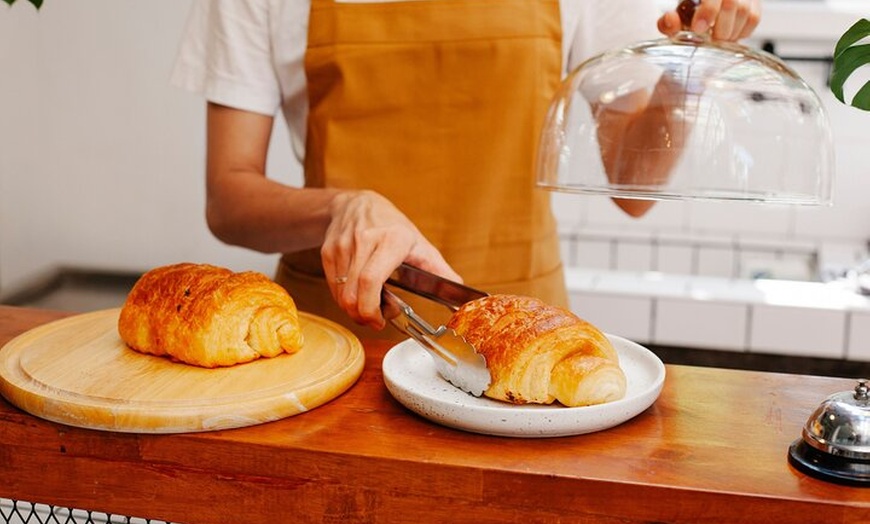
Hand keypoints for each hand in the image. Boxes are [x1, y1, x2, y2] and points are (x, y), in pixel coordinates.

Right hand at [321, 190, 460, 329]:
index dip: (371, 308)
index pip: (371, 280)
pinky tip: (357, 292)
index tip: (379, 320)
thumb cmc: (391, 226)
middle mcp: (365, 241)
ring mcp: (343, 246)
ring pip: (341, 294)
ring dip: (353, 308)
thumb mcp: (419, 243)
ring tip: (368, 305)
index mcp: (392, 240)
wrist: (356, 204)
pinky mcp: (328, 252)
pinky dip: (343, 297)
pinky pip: (332, 286)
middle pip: (352, 293)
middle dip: (361, 316)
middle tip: (374, 320)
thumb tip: (461, 290)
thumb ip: (439, 270)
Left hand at [658, 0, 760, 41]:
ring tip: (719, 39)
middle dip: (721, 28)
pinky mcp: (755, 2)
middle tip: (711, 40)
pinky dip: (741, 31)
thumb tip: (669, 20)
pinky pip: (754, 18)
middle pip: (732, 3)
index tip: (698, 29)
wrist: (704, 8)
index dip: (708, 11)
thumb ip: (669, 21)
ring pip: (746, 11)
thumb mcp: (677, 16)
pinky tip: (729, 35)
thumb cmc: (691, 12)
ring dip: (731, 32)